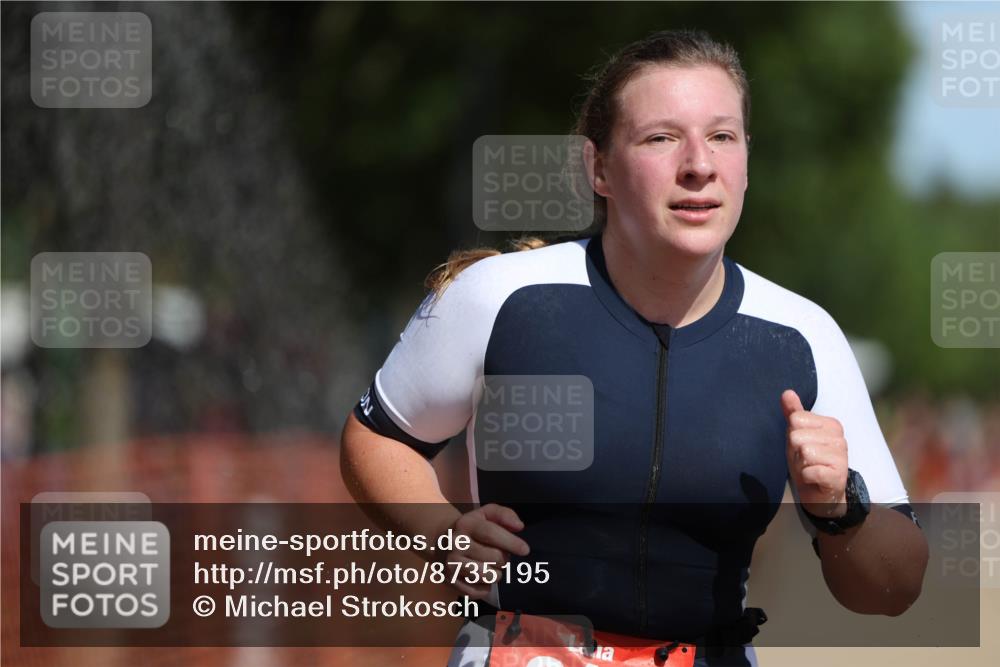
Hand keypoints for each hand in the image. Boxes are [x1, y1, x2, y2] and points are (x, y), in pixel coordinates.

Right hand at [444, 503, 529, 598]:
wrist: (441, 541)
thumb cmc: (472, 528)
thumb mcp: (485, 514)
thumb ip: (504, 515)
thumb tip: (519, 526)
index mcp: (465, 524)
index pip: (491, 534)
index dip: (511, 542)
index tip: (525, 550)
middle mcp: (456, 544)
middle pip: (495, 557)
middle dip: (504, 557)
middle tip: (497, 554)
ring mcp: (451, 564)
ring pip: (489, 576)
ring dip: (496, 572)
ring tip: (489, 564)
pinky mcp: (450, 582)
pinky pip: (479, 592)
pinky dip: (485, 586)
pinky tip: (481, 576)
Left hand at [781, 390, 848, 517]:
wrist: (820, 493)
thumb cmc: (808, 461)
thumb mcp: (797, 434)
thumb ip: (793, 413)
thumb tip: (787, 392)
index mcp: (831, 424)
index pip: (795, 420)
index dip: (792, 436)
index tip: (802, 446)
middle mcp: (839, 438)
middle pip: (796, 436)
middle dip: (795, 452)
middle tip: (805, 460)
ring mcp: (841, 456)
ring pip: (803, 453)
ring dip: (801, 465)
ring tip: (810, 468)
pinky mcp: (838, 476)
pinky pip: (810, 471)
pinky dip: (806, 477)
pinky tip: (814, 478)